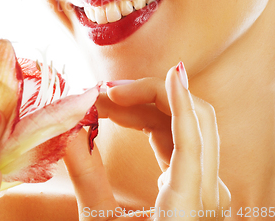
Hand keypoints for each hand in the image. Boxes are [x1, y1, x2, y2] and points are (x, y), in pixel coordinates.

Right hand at [64, 63, 230, 219]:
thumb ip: (85, 178)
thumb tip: (68, 132)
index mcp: (187, 203)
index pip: (192, 137)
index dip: (180, 100)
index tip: (169, 70)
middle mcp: (206, 191)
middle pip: (193, 121)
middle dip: (149, 97)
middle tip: (104, 93)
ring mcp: (205, 188)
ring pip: (187, 127)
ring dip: (147, 108)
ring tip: (104, 104)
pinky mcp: (196, 186)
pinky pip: (182, 141)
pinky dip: (153, 124)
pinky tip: (123, 119)